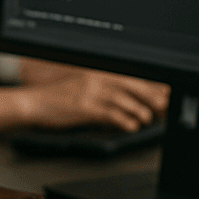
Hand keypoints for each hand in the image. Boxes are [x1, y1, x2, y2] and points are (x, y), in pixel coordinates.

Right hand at [19, 59, 168, 131]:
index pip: (128, 76)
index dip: (148, 84)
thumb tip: (129, 104)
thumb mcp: (82, 90)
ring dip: (139, 110)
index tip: (163, 92)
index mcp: (96, 73)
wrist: (35, 103)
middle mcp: (95, 79)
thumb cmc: (58, 99)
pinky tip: (130, 126)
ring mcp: (89, 92)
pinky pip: (110, 113)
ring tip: (146, 118)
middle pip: (130, 84)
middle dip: (150, 95)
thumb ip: (105, 94)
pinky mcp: (84, 107)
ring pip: (123, 99)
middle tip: (163, 106)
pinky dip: (123, 121)